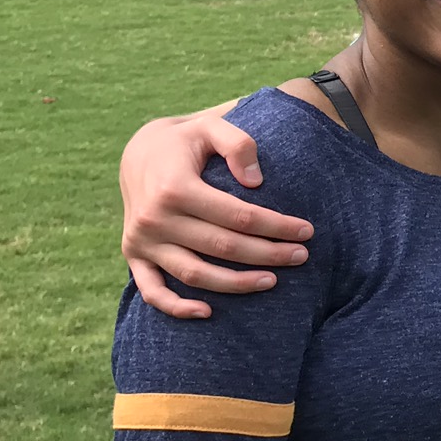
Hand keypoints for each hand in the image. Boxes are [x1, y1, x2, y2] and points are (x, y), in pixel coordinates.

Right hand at [120, 112, 313, 318]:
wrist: (138, 153)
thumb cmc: (186, 140)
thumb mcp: (210, 127)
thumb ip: (238, 144)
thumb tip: (257, 182)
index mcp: (175, 187)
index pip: (238, 216)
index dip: (276, 226)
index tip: (307, 231)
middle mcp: (154, 218)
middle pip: (223, 248)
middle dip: (268, 254)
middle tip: (302, 256)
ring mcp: (141, 240)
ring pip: (195, 274)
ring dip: (236, 284)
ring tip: (273, 280)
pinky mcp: (133, 254)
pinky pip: (152, 291)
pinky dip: (176, 307)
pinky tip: (208, 313)